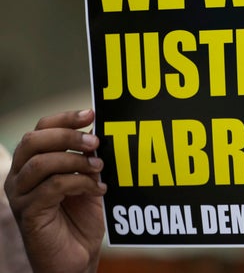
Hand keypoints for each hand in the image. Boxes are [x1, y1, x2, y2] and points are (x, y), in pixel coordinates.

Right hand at [4, 109, 106, 272]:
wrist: (78, 255)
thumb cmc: (82, 216)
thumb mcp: (89, 178)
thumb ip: (88, 156)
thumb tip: (97, 131)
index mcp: (33, 161)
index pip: (41, 128)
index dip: (65, 118)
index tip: (91, 113)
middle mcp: (20, 175)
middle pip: (34, 140)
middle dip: (68, 136)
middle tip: (95, 141)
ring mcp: (21, 195)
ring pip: (41, 163)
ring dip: (75, 161)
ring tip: (99, 167)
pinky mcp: (28, 213)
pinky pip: (51, 188)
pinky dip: (79, 183)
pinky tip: (98, 189)